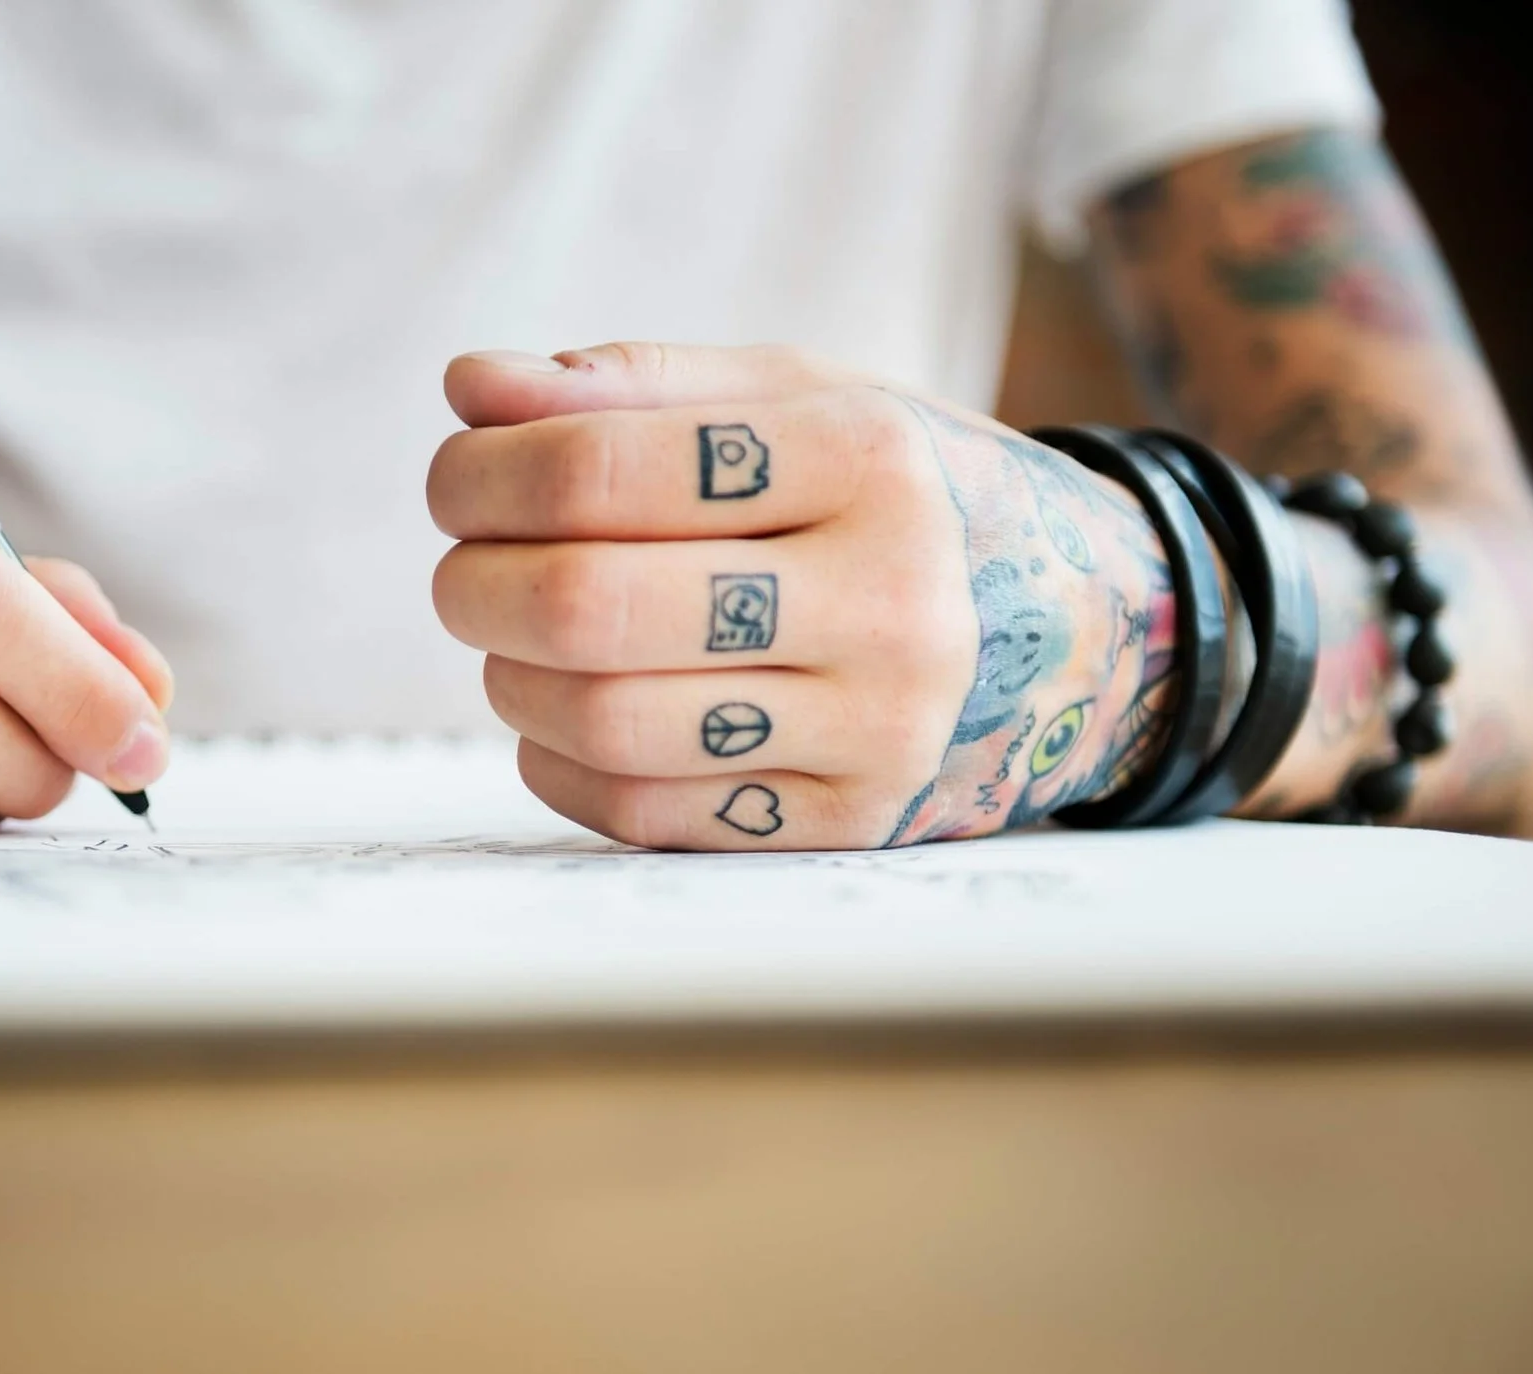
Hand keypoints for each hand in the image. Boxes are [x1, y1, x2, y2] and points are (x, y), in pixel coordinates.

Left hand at [427, 344, 1180, 848]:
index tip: (457, 476)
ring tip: (517, 643)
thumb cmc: (889, 492)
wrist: (1075, 622)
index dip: (483, 475)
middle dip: (475, 584)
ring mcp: (877, 731)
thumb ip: (631, 386)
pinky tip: (570, 716)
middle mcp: (891, 600)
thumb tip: (469, 388)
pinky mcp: (849, 827)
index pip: (599, 468)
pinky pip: (642, 811)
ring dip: (511, 681)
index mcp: (866, 457)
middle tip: (463, 570)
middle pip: (585, 607)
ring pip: (603, 723)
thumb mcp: (795, 399)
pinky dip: (560, 763)